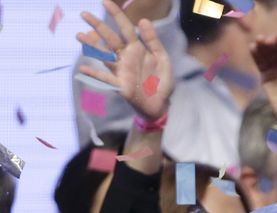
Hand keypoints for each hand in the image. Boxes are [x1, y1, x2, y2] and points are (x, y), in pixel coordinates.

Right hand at [77, 0, 172, 121]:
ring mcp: (121, 70)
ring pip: (104, 55)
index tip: (105, 2)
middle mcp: (126, 56)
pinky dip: (94, 75)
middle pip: (110, 38)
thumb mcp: (161, 58)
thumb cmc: (160, 80)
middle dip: (98, 26)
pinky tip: (82, 69)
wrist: (161, 104)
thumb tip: (143, 19)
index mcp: (137, 48)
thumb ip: (152, 40)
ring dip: (92, 46)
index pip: (125, 28)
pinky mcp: (120, 85)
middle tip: (84, 14)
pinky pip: (105, 79)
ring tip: (79, 36)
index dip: (116, 15)